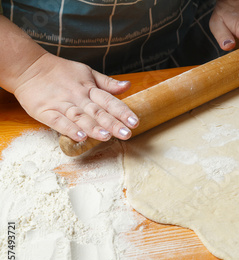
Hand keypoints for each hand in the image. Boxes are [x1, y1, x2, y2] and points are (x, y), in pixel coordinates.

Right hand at [13, 53, 138, 141]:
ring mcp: (61, 104)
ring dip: (93, 127)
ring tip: (106, 136)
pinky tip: (79, 137)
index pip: (109, 101)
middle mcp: (77, 97)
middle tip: (127, 134)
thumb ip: (107, 83)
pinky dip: (69, 129)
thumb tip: (128, 86)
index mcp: (89, 88)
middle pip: (98, 111)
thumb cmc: (61, 72)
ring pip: (80, 117)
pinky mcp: (45, 111)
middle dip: (113, 123)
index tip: (135, 122)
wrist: (27, 66)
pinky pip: (58, 121)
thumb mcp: (87, 72)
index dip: (123, 112)